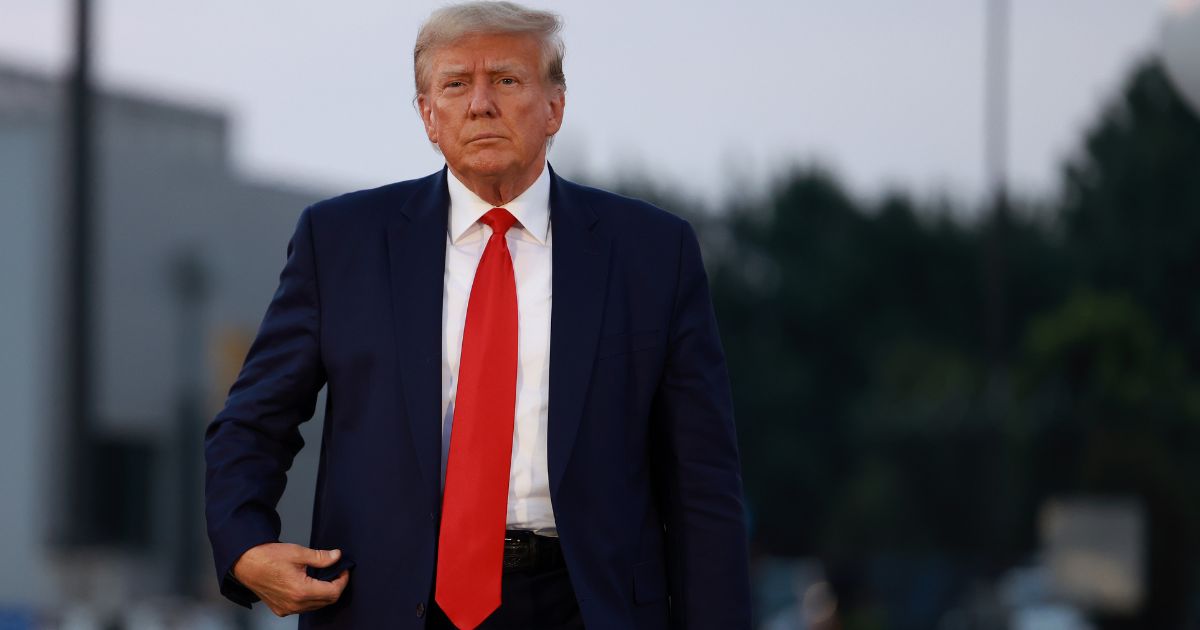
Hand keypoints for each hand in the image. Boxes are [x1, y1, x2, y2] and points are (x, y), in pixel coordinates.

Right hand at [232, 542, 349, 615]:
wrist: (246, 563)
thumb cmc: (268, 557)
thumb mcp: (298, 553)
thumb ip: (321, 557)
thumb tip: (337, 557)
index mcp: (301, 591)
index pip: (333, 592)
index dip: (343, 580)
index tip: (343, 570)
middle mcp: (294, 604)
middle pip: (326, 601)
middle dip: (335, 587)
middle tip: (335, 572)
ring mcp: (287, 609)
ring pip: (315, 606)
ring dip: (323, 593)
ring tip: (322, 577)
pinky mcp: (281, 609)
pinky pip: (303, 608)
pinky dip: (310, 598)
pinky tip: (308, 585)